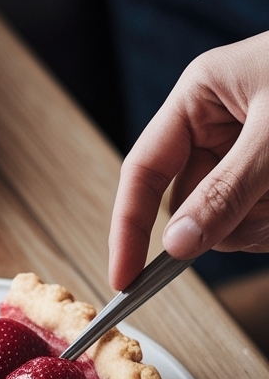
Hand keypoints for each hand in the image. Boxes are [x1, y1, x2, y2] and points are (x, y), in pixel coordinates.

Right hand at [109, 31, 268, 290]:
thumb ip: (228, 190)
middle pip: (192, 205)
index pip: (143, 170)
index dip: (128, 227)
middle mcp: (217, 127)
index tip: (124, 279)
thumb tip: (178, 244)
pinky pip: (263, 221)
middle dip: (231, 219)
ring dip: (265, 222)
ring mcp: (249, 153)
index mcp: (199, 98)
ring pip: (231, 221)